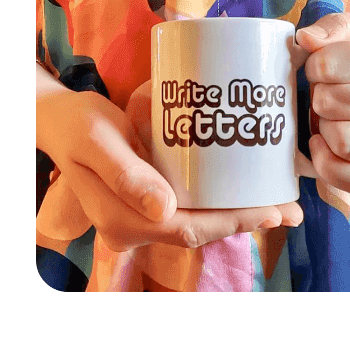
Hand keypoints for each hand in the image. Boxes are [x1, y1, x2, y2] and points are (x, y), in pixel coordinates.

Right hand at [36, 71, 302, 251]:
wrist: (58, 119)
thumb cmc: (76, 123)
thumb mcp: (97, 140)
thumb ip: (125, 173)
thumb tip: (163, 209)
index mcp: (121, 220)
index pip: (188, 229)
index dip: (234, 222)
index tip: (272, 208)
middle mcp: (133, 227)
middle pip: (200, 231)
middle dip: (246, 221)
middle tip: (291, 207)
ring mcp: (140, 218)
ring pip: (198, 223)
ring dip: (238, 215)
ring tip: (280, 203)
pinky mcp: (146, 203)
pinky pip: (189, 210)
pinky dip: (219, 204)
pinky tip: (244, 192)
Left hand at [296, 11, 349, 194]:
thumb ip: (334, 28)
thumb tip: (305, 39)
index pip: (333, 64)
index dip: (315, 64)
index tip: (320, 66)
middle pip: (331, 101)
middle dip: (318, 94)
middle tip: (328, 91)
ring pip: (341, 140)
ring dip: (324, 127)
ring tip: (332, 116)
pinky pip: (347, 178)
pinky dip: (326, 163)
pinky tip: (324, 142)